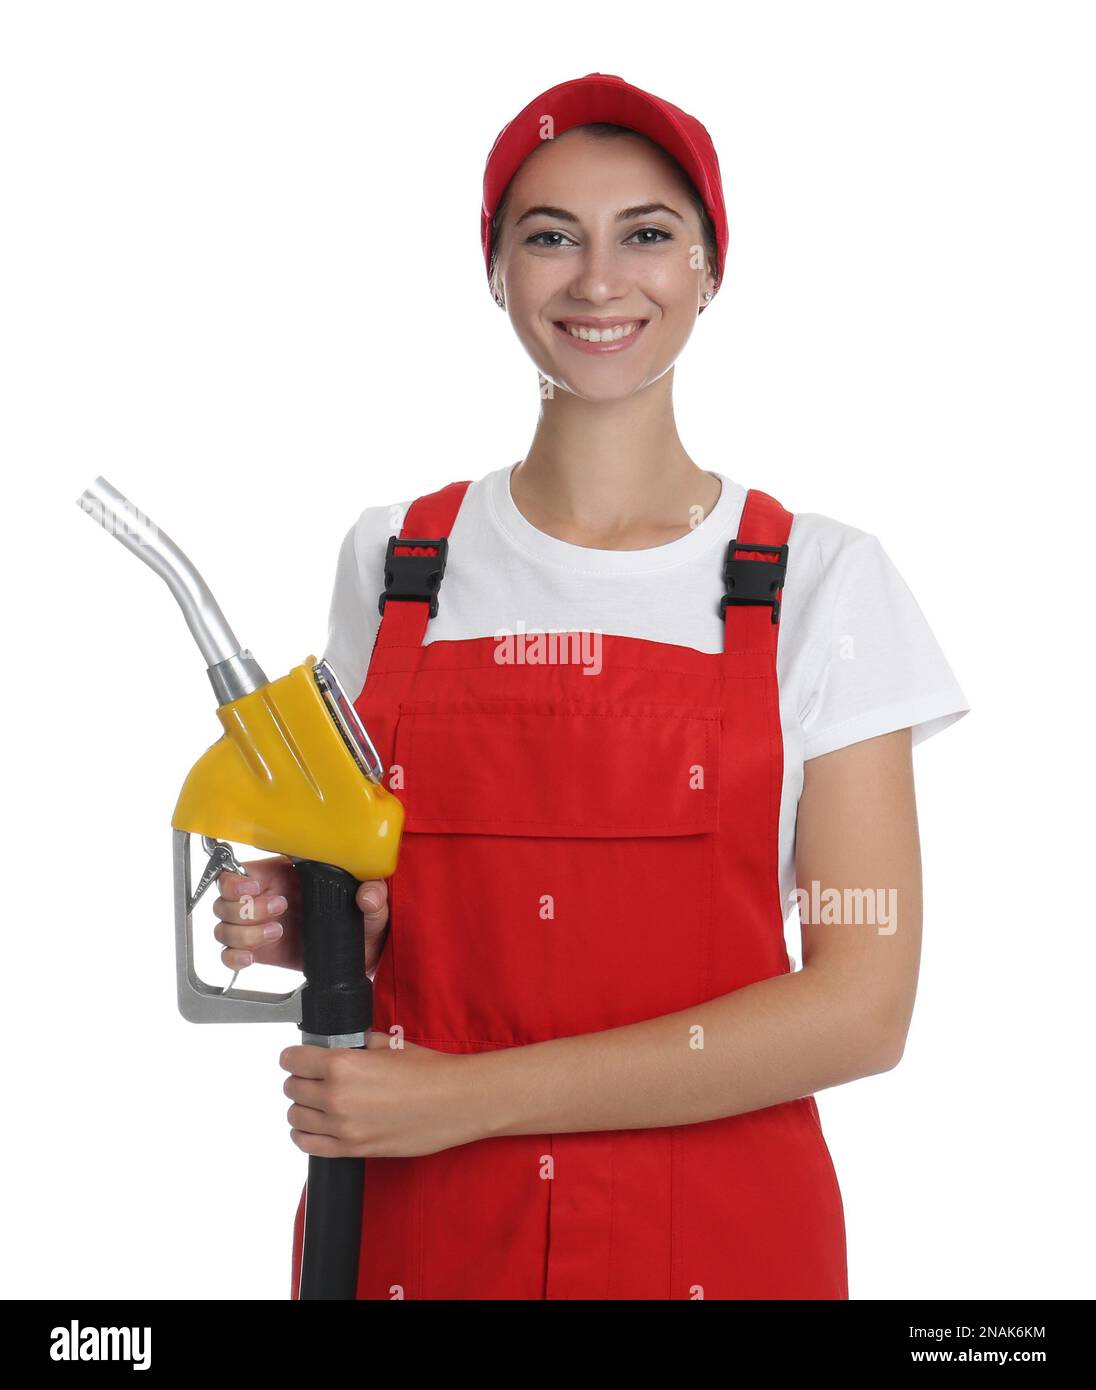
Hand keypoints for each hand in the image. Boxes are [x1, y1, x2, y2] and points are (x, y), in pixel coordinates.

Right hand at [213, 860, 389, 976]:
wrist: (363, 953)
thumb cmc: (364, 920)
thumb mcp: (374, 905)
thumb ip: (374, 896)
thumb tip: (368, 895)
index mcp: (286, 875)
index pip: (242, 869)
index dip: (237, 879)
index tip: (255, 887)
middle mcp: (267, 897)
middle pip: (226, 898)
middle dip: (245, 907)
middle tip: (280, 910)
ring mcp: (260, 925)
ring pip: (224, 925)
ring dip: (243, 932)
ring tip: (277, 933)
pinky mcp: (260, 951)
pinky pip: (229, 953)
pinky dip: (233, 956)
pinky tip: (251, 957)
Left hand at [279, 1034, 483, 1158]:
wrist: (456, 1102)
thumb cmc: (430, 1073)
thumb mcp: (391, 1045)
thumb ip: (360, 1045)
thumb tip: (347, 1044)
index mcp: (342, 1065)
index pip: (293, 1060)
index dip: (294, 1056)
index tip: (299, 1056)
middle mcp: (336, 1096)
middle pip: (291, 1088)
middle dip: (300, 1080)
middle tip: (313, 1077)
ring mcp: (342, 1127)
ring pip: (295, 1117)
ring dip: (302, 1107)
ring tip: (316, 1101)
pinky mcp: (353, 1149)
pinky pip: (308, 1145)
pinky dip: (305, 1135)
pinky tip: (314, 1126)